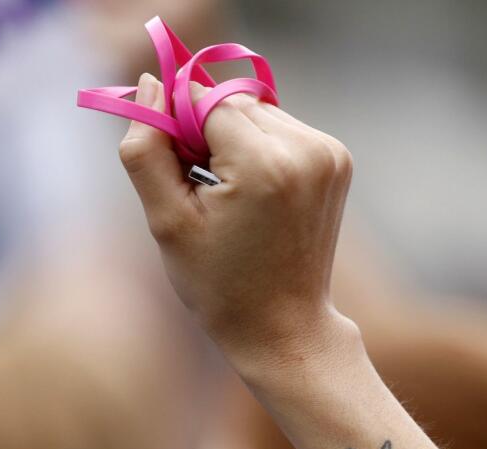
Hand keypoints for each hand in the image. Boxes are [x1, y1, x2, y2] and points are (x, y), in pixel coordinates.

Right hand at [118, 73, 354, 363]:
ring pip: (257, 111)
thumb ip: (148, 147)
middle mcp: (306, 150)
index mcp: (265, 165)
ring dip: (233, 138)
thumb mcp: (166, 221)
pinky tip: (255, 195)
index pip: (203, 100)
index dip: (177, 126)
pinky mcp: (338, 159)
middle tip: (199, 190)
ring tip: (229, 197)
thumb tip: (152, 82)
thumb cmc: (219, 284)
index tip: (175, 169)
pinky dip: (260, 148)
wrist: (284, 328)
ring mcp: (329, 153)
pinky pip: (282, 129)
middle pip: (231, 102)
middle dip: (205, 133)